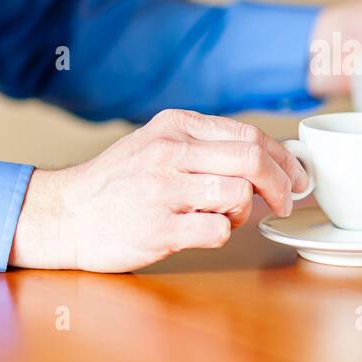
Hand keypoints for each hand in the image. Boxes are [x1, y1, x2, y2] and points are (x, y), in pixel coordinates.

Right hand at [9, 109, 308, 271]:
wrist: (64, 214)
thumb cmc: (118, 183)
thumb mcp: (157, 143)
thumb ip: (205, 144)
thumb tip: (269, 155)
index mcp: (176, 126)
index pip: (249, 135)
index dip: (284, 158)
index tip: (297, 175)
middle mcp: (171, 152)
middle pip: (253, 160)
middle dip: (282, 184)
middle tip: (287, 201)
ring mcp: (164, 190)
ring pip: (239, 195)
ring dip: (245, 212)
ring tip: (226, 217)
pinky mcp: (159, 228)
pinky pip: (217, 231)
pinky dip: (221, 235)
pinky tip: (201, 231)